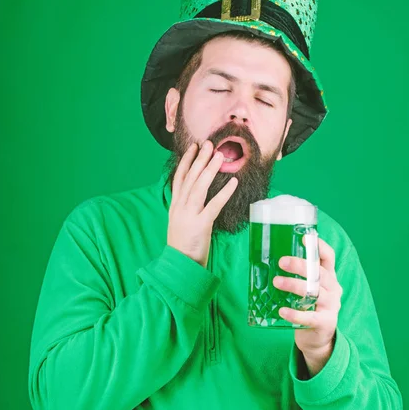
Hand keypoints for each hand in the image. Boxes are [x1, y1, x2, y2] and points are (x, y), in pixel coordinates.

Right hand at [167, 140, 237, 267]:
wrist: (179, 265)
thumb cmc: (183, 245)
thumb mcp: (180, 222)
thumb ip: (186, 207)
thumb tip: (195, 194)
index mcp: (175, 206)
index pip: (180, 178)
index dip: (187, 161)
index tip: (193, 147)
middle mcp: (180, 207)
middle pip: (190, 178)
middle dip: (200, 159)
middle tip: (209, 143)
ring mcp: (189, 215)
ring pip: (200, 187)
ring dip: (210, 170)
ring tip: (220, 156)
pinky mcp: (201, 225)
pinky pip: (214, 205)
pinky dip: (224, 193)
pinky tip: (233, 182)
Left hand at [272, 236, 342, 358]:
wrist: (317, 338)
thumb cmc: (309, 307)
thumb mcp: (308, 289)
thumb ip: (299, 276)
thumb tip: (270, 258)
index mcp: (329, 277)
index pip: (329, 258)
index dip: (320, 247)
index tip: (305, 238)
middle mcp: (333, 289)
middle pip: (320, 273)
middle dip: (300, 266)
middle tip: (281, 261)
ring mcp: (331, 306)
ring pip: (315, 292)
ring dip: (295, 285)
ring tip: (276, 282)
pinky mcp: (324, 323)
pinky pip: (310, 317)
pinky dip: (295, 314)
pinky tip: (282, 311)